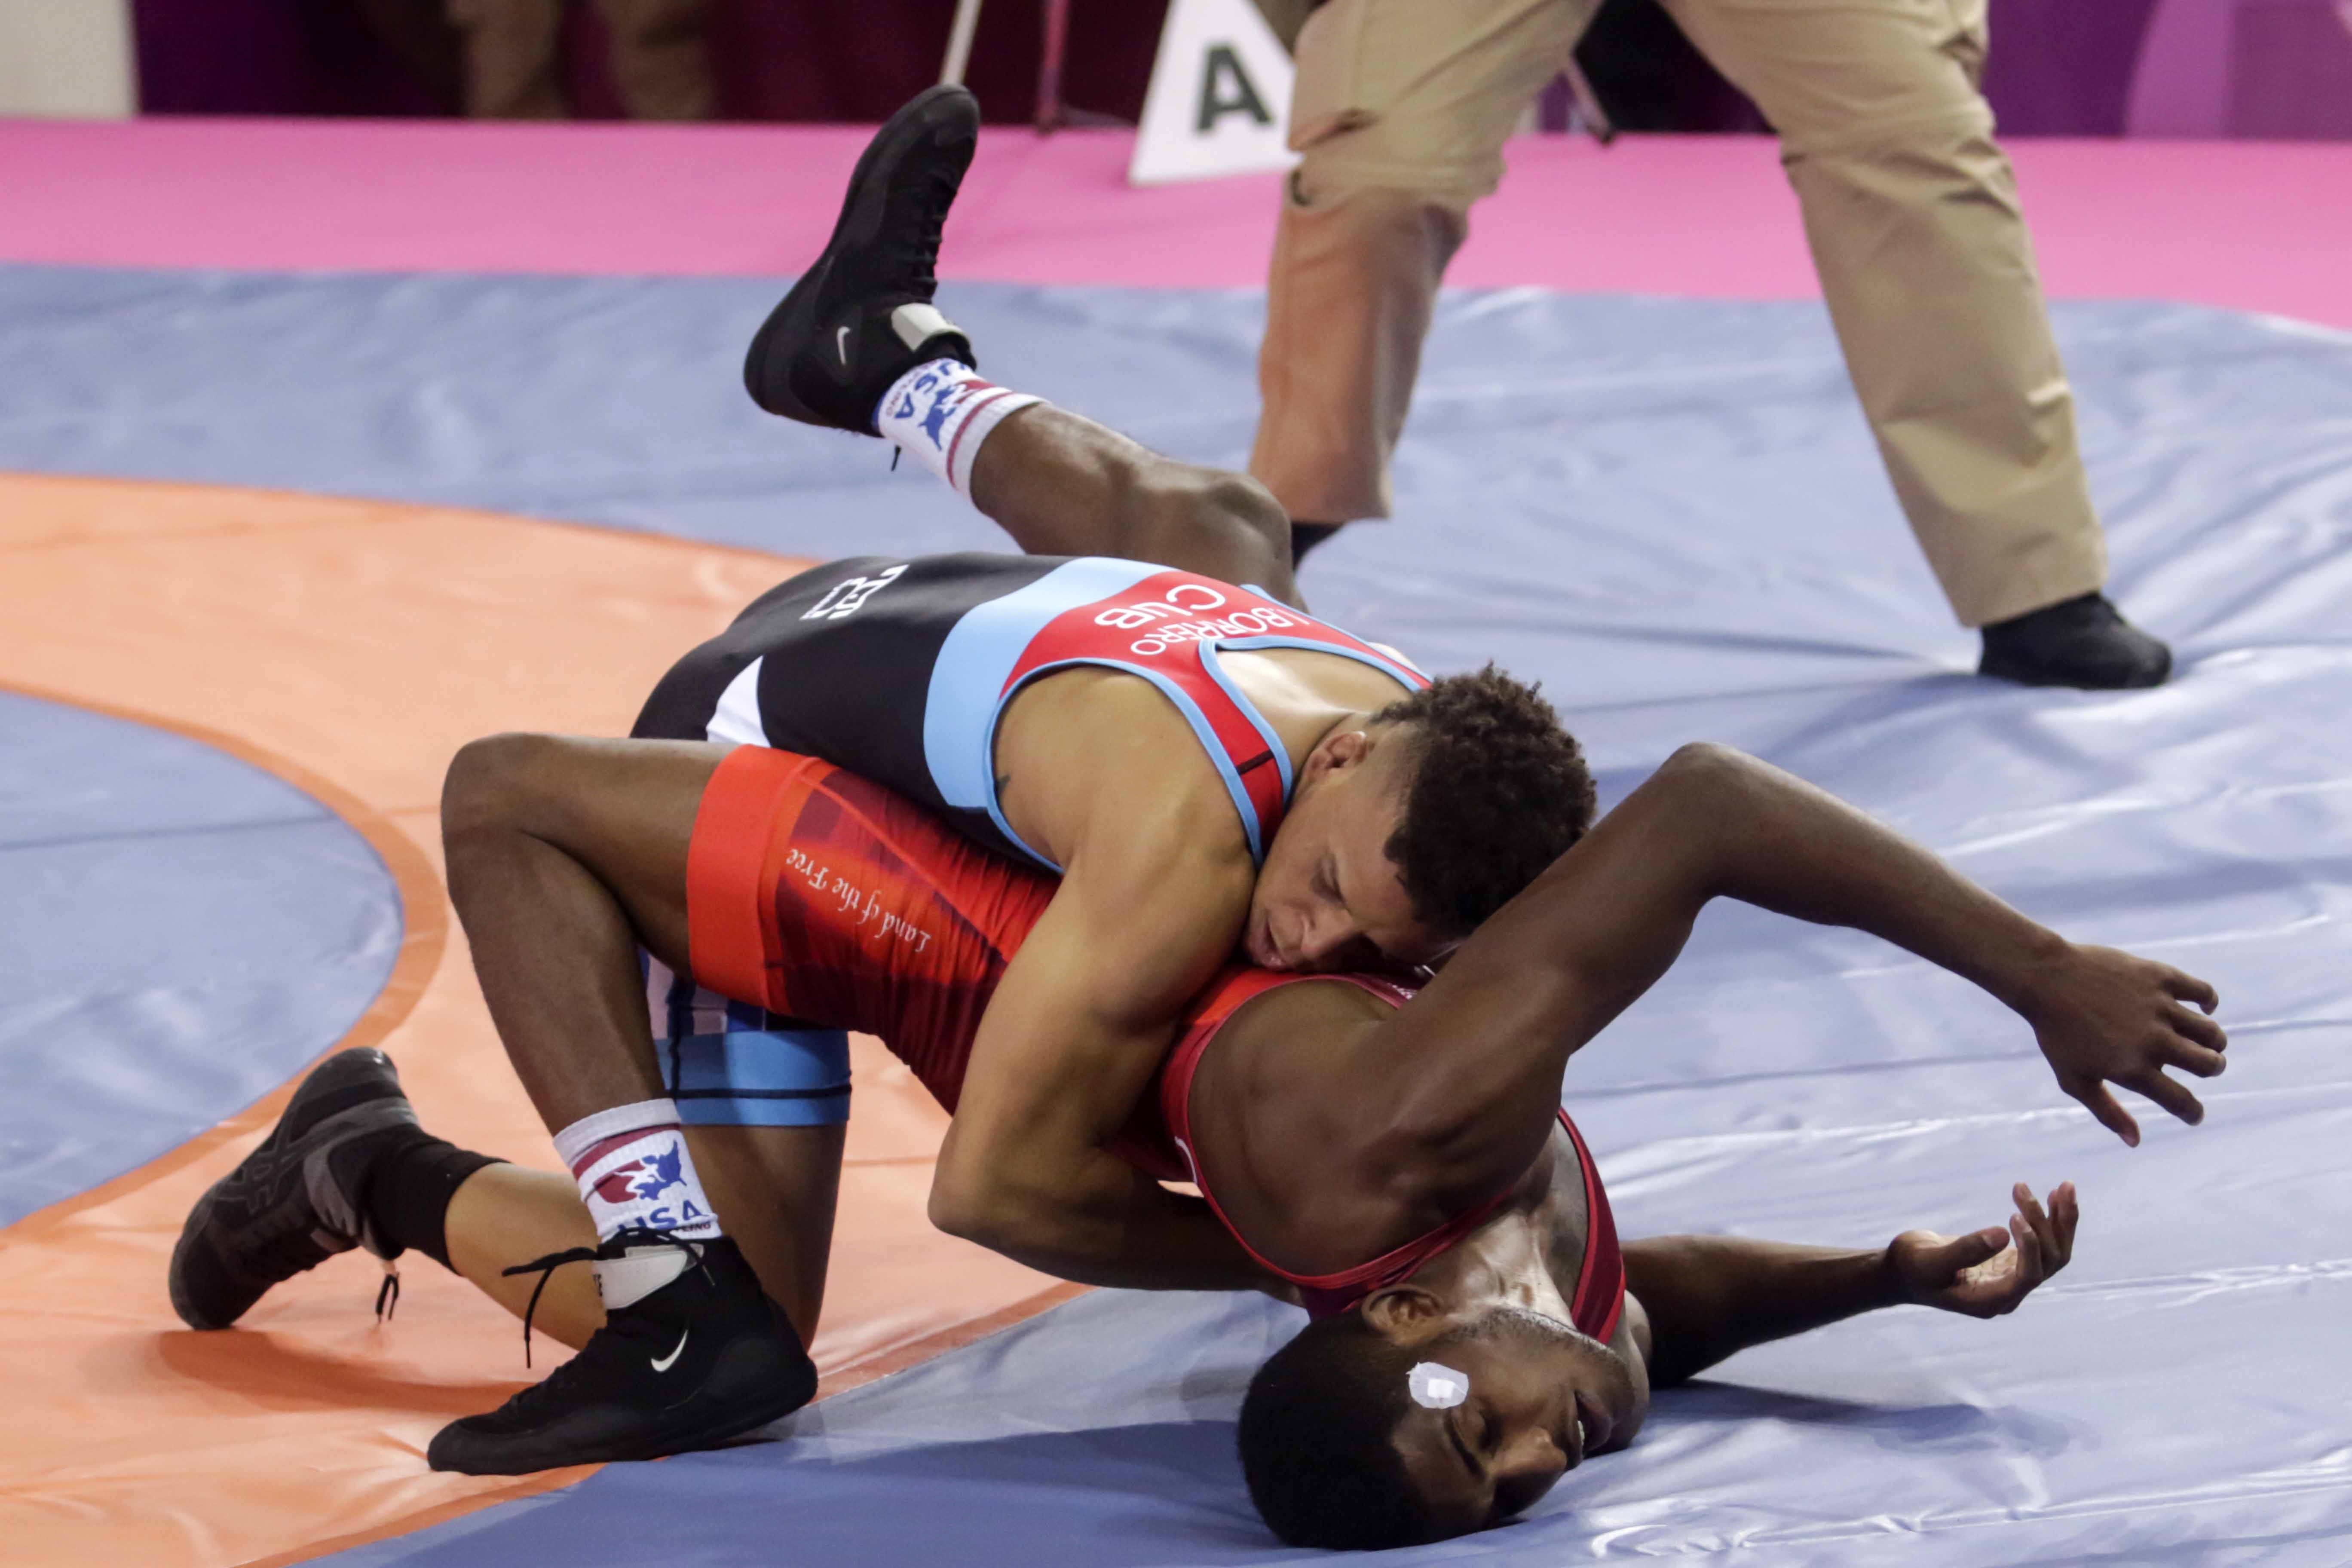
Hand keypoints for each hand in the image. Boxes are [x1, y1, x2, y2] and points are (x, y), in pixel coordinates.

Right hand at [1887, 1181, 2076, 1317]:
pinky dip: (2051, 1220)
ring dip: (2061, 1220)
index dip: (2031, 1246)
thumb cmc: (1911, 1266)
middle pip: (2050, 1262)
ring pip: (2054, 1253)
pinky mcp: (2011, 1263)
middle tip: (2035, 1187)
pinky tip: (2054, 1195)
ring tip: (2065, 1186)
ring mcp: (2013, 1279)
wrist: (1901, 1271)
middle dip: (2049, 1224)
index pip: (2028, 1276)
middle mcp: (2010, 1294)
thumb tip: (2002, 1234)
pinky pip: (2043, 1244)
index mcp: (1992, 1301)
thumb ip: (1965, 1250)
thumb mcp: (1931, 1259)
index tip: (2013, 1215)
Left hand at [2020, 944, 2225, 1145]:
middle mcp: (2153, 1041)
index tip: (2192, 1113)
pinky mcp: (2160, 977)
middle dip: (2212, 1070)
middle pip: (2209, 1065)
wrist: (2045, 979)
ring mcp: (2159, 1008)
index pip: (2182, 1102)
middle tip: (2204, 1066)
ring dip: (2214, 1042)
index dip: (2193, 1113)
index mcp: (2133, 1070)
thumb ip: (2107, 1112)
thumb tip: (2135, 1142)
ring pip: (2211, 1033)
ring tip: (2203, 1041)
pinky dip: (2209, 1002)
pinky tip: (2202, 1009)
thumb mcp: (2074, 1079)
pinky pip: (2203, 992)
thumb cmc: (2056, 1032)